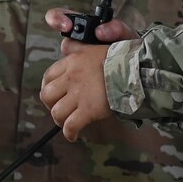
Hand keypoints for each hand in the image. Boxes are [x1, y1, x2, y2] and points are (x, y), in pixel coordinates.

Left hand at [40, 11, 122, 139]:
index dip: (47, 87)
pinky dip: (69, 133)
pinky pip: (71, 125)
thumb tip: (65, 46)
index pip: (48, 75)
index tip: (54, 93)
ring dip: (59, 120)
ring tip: (66, 123)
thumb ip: (78, 47)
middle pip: (47, 95)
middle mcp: (71, 78)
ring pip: (57, 112)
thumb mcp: (95, 46)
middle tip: (59, 108)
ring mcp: (79, 95)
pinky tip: (73, 136)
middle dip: (50, 104)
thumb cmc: (119, 58)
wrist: (134, 70)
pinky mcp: (88, 110)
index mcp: (72, 62)